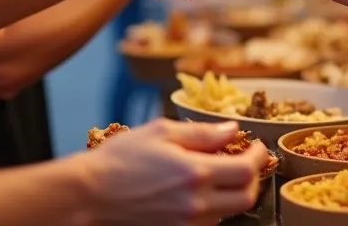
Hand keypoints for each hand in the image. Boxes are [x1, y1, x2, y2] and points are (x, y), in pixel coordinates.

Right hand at [82, 119, 266, 223]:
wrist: (88, 195)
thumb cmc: (119, 159)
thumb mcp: (161, 132)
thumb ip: (202, 133)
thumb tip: (232, 130)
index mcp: (195, 174)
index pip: (247, 170)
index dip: (258, 156)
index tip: (257, 146)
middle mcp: (196, 204)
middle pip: (246, 198)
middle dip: (253, 178)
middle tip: (246, 161)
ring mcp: (186, 223)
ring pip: (228, 213)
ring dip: (233, 193)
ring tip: (220, 174)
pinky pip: (207, 222)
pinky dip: (213, 207)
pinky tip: (199, 191)